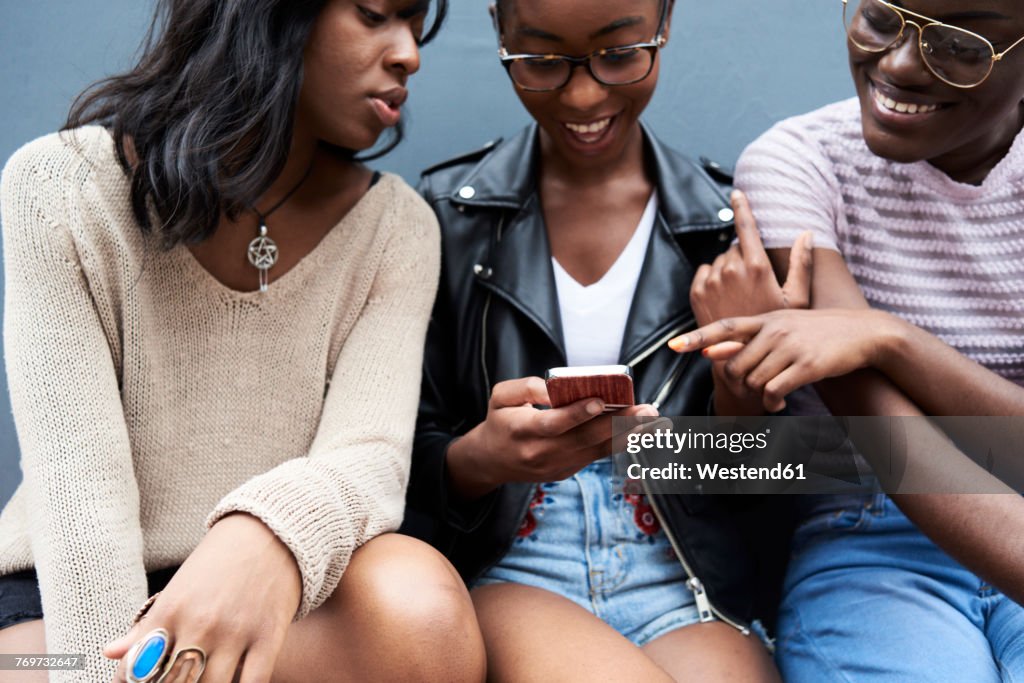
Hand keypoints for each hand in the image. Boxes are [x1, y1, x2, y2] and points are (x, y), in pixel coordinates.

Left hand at [104, 513, 300, 682]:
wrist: (270, 531)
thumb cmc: (217, 562)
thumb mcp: (177, 589)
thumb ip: (146, 625)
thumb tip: (109, 652)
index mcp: (171, 611)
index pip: (140, 669)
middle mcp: (200, 624)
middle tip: (180, 679)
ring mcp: (236, 631)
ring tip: (205, 680)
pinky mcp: (268, 635)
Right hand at [447, 377, 657, 498]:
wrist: (492, 461)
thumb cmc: (500, 420)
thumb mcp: (500, 396)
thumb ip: (526, 388)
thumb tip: (556, 387)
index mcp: (523, 430)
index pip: (554, 423)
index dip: (577, 413)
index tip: (600, 401)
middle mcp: (543, 452)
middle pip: (585, 438)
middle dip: (619, 423)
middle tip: (648, 409)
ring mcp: (558, 465)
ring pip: (598, 449)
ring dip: (630, 435)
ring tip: (657, 421)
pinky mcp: (568, 470)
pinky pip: (597, 455)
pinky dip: (621, 442)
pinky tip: (644, 431)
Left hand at [670, 309, 896, 411]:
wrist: (864, 333)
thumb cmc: (818, 332)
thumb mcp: (783, 326)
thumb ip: (747, 338)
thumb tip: (710, 353)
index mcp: (766, 319)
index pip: (723, 326)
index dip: (696, 337)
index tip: (673, 346)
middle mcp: (774, 330)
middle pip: (736, 366)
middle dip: (740, 385)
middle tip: (752, 390)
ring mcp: (790, 347)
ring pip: (754, 381)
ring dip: (758, 396)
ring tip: (770, 397)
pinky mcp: (806, 365)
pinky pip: (774, 391)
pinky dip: (773, 403)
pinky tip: (780, 403)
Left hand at [689, 190, 813, 325]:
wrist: (741, 357)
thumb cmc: (776, 330)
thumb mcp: (797, 300)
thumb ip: (801, 264)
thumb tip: (807, 233)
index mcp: (757, 267)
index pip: (746, 227)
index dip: (742, 207)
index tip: (737, 193)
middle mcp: (731, 270)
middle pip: (734, 247)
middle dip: (743, 257)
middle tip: (754, 283)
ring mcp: (712, 282)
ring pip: (719, 260)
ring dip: (728, 269)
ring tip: (741, 294)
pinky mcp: (697, 293)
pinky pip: (704, 272)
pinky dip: (712, 278)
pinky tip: (725, 296)